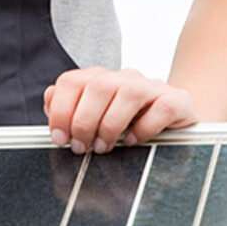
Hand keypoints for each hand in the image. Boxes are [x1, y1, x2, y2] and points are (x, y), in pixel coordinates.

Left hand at [43, 66, 198, 153]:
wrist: (176, 122)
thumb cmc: (129, 124)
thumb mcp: (96, 119)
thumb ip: (70, 110)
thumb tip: (48, 100)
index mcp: (101, 80)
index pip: (72, 81)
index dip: (60, 109)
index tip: (59, 137)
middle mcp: (125, 78)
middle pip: (98, 85)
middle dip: (83, 120)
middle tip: (81, 147)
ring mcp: (153, 88)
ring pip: (129, 92)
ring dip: (110, 124)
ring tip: (104, 147)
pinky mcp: (177, 102)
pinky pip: (162, 107)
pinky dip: (145, 127)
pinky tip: (134, 142)